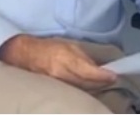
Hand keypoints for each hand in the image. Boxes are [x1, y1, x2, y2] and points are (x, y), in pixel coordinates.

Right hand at [0, 35, 116, 89]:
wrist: (25, 55)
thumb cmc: (47, 47)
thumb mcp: (67, 45)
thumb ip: (83, 57)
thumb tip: (97, 68)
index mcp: (65, 58)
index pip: (88, 71)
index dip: (102, 75)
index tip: (113, 76)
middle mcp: (61, 73)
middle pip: (86, 84)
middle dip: (100, 83)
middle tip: (111, 81)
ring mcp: (56, 84)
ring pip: (80, 91)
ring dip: (92, 89)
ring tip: (102, 85)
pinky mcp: (53, 91)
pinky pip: (72, 93)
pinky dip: (82, 92)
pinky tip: (88, 90)